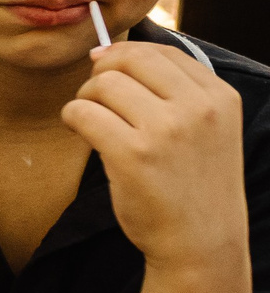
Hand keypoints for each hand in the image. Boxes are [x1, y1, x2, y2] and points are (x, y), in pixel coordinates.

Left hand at [63, 42, 246, 272]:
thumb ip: (174, 91)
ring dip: (86, 99)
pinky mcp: (132, 154)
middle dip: (102, 74)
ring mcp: (166, 130)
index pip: (164, 51)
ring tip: (92, 122)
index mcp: (219, 97)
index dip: (126, 54)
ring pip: (103, 84)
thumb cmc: (193, 184)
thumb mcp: (208, 129)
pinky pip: (82, 113)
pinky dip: (72, 119)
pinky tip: (81, 133)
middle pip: (129, 61)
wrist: (201, 241)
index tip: (107, 68)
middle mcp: (198, 108)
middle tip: (95, 99)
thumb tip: (105, 52)